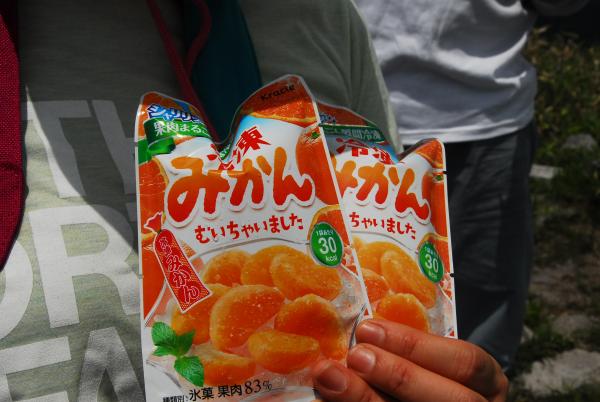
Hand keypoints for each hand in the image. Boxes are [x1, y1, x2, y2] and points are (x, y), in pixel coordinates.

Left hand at [311, 319, 507, 401]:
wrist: (414, 399)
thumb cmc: (427, 381)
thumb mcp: (431, 365)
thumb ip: (407, 352)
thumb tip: (360, 328)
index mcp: (486, 385)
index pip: (467, 362)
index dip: (417, 345)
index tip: (369, 328)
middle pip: (454, 399)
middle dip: (400, 375)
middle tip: (355, 355)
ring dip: (368, 399)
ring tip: (331, 377)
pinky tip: (329, 400)